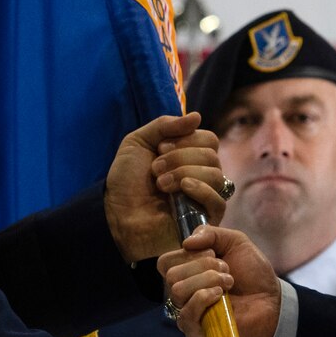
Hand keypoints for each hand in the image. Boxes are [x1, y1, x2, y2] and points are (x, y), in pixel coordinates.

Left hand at [105, 112, 225, 261]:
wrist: (117, 214)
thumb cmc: (126, 182)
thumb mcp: (137, 143)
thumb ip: (164, 125)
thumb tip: (197, 116)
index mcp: (189, 157)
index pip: (208, 140)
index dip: (186, 139)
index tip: (160, 148)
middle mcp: (201, 175)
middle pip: (211, 155)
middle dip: (180, 157)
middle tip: (155, 168)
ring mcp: (204, 198)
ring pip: (216, 175)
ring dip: (184, 173)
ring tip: (160, 184)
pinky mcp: (205, 220)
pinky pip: (219, 201)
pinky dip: (201, 190)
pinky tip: (181, 190)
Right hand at [157, 225, 281, 336]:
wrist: (271, 299)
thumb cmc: (252, 273)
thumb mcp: (235, 242)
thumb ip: (210, 233)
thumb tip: (186, 242)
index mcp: (186, 272)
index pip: (165, 262)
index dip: (189, 254)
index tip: (214, 253)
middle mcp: (182, 293)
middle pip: (171, 275)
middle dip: (203, 266)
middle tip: (226, 270)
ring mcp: (187, 313)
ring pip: (178, 290)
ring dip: (208, 281)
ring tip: (228, 283)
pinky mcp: (196, 333)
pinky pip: (186, 314)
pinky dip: (203, 298)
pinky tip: (221, 296)